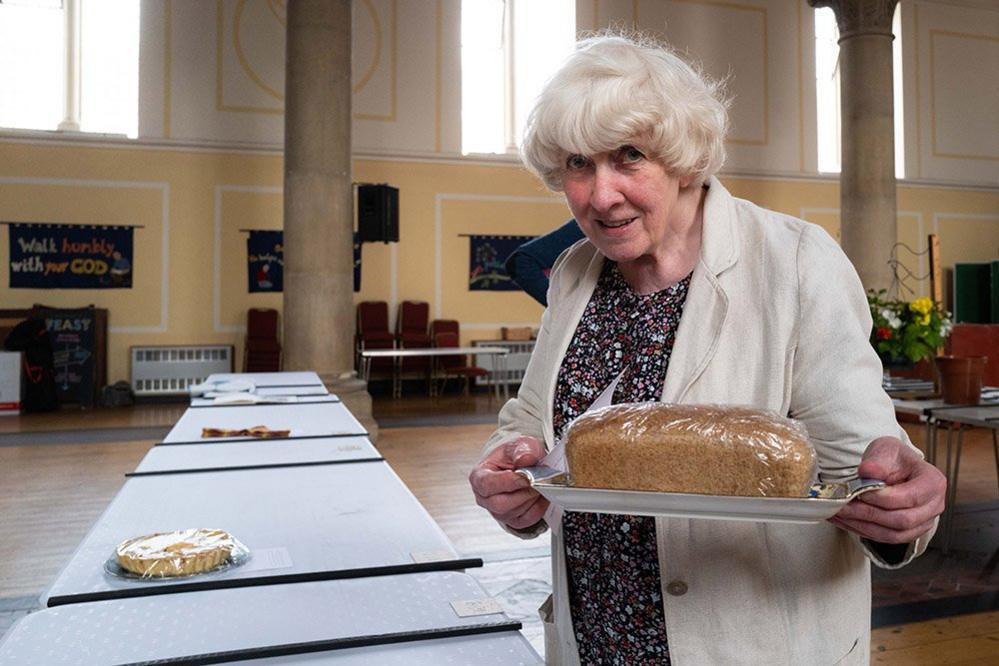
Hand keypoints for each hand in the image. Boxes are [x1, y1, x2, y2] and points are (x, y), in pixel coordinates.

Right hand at [469, 436, 549, 529]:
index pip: (487, 484)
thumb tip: (525, 459)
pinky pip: (527, 519)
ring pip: (515, 512)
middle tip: (537, 481)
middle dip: (522, 493)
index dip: (508, 482)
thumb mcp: (520, 445)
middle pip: (500, 504)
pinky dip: (538, 507)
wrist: (524, 465)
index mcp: (479, 476)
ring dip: (531, 499)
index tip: (526, 477)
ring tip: (539, 484)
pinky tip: (539, 495)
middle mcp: (484, 497)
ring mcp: (496, 511)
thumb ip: (522, 450)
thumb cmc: (515, 456)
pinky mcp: (512, 520)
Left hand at [830, 436, 945, 543]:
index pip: (910, 497)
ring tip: (838, 514)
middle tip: (842, 506)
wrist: (894, 467)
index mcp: (933, 482)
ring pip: (892, 534)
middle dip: (868, 514)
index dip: (883, 498)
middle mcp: (934, 506)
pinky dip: (861, 530)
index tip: (860, 493)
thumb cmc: (893, 458)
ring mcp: (923, 523)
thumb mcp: (885, 450)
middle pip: (902, 520)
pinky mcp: (908, 533)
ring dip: (861, 526)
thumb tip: (867, 472)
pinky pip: (885, 538)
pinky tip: (843, 521)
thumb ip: (878, 461)